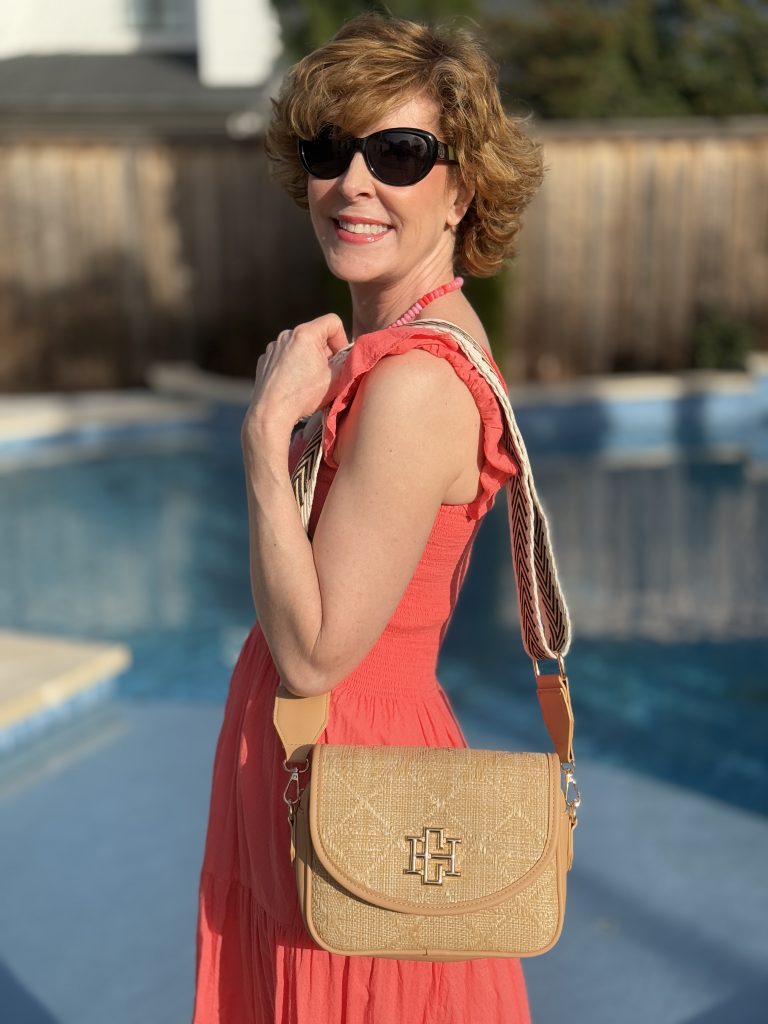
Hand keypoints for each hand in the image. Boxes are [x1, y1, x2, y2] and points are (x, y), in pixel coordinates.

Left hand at [242, 314, 349, 446]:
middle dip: (325, 352)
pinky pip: (285, 357)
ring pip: (300, 346)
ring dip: (309, 359)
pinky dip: (292, 366)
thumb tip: (355, 359)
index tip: (340, 360)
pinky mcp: (265, 360)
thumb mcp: (336, 380)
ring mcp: (273, 347)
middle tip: (327, 374)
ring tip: (309, 382)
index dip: (342, 340)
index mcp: (305, 334)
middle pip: (316, 335)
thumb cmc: (304, 395)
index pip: (333, 322)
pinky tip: (293, 385)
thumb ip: (349, 364)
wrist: (271, 412)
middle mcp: (287, 335)